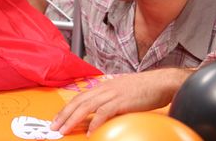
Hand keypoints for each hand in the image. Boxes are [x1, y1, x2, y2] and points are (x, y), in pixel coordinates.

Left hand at [50, 69, 191, 134]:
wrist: (162, 82)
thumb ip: (110, 102)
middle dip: (64, 115)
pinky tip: (90, 132)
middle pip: (78, 101)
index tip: (58, 118)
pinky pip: (104, 112)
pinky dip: (95, 122)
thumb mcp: (122, 94)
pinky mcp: (122, 101)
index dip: (67, 108)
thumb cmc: (145, 89)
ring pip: (87, 106)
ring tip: (64, 130)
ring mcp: (112, 94)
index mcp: (103, 87)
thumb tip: (101, 114)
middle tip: (54, 126)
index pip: (80, 97)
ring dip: (73, 119)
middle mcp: (104, 89)